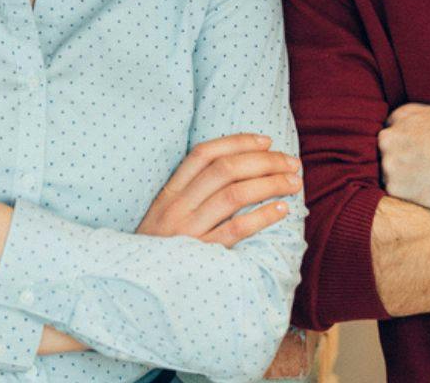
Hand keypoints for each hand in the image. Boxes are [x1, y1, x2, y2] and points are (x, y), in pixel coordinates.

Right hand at [135, 133, 299, 246]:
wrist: (135, 288)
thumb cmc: (160, 249)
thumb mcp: (165, 215)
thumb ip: (190, 193)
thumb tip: (238, 170)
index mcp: (169, 193)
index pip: (204, 154)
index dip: (237, 142)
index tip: (266, 141)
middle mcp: (177, 207)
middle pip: (225, 170)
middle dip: (264, 161)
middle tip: (291, 162)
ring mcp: (188, 231)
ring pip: (234, 195)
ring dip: (269, 184)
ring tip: (293, 182)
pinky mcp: (201, 255)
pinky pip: (236, 230)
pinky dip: (262, 216)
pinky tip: (282, 209)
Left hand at [379, 104, 429, 211]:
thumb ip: (424, 126)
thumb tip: (422, 139)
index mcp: (403, 115)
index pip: (392, 130)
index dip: (405, 145)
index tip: (419, 154)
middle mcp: (390, 135)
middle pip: (386, 152)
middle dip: (401, 161)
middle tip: (425, 171)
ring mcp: (389, 161)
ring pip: (389, 174)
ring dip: (404, 180)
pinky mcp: (395, 186)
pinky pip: (395, 193)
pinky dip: (410, 196)